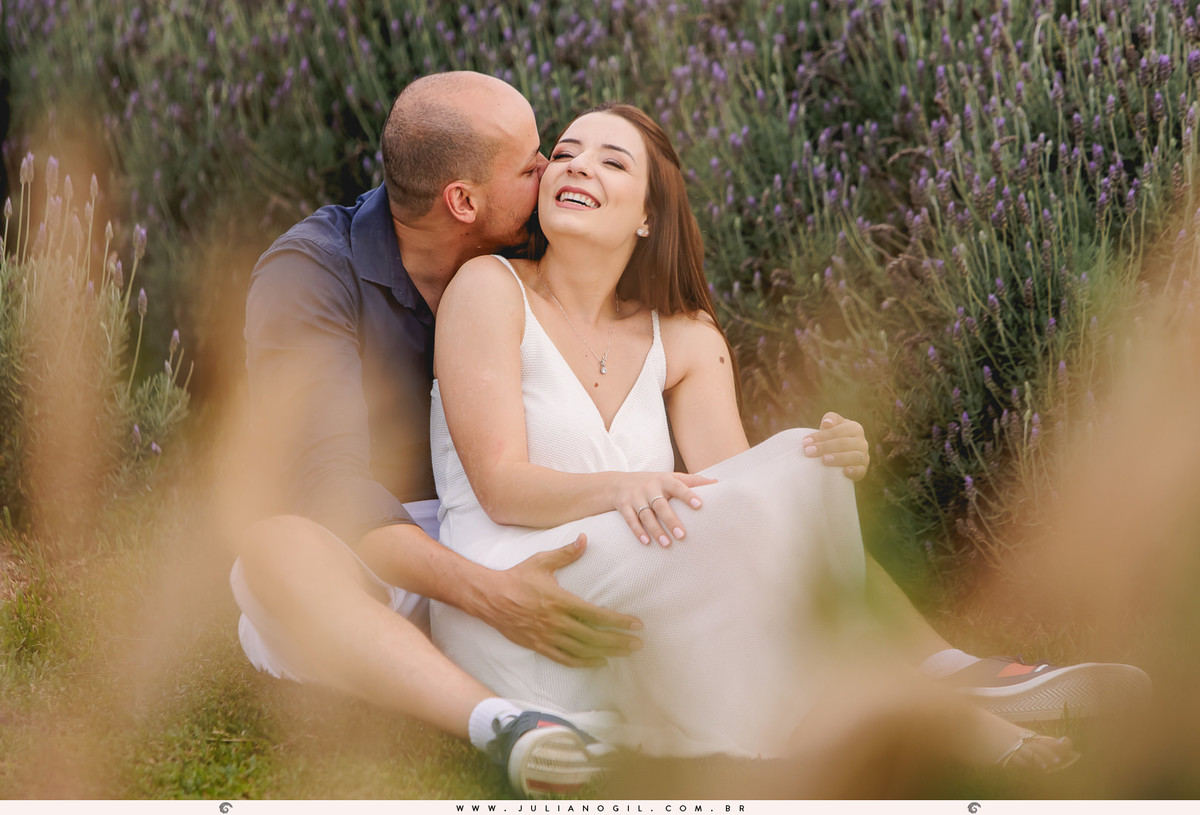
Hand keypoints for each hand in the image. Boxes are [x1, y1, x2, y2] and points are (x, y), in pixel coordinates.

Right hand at [475, 535, 643, 667]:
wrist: (490, 597)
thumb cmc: (517, 577)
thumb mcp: (542, 561)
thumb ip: (566, 553)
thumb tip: (584, 538)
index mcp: (560, 601)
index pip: (596, 615)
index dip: (618, 621)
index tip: (636, 624)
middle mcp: (556, 621)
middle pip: (594, 636)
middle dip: (618, 641)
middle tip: (638, 644)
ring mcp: (547, 636)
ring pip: (582, 650)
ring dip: (606, 652)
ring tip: (624, 654)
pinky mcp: (538, 646)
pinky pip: (565, 658)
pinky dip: (583, 663)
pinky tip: (598, 662)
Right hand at [609, 471, 715, 546]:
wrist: (616, 483)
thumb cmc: (652, 482)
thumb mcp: (669, 477)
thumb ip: (692, 481)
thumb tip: (717, 483)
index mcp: (664, 480)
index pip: (678, 486)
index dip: (688, 494)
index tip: (699, 505)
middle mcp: (649, 487)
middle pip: (661, 505)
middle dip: (671, 520)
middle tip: (682, 536)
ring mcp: (635, 497)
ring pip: (646, 515)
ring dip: (656, 530)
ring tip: (667, 544)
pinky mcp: (623, 506)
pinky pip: (630, 520)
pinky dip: (638, 531)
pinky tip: (647, 542)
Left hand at [802, 412, 869, 480]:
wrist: (840, 457)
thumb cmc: (832, 438)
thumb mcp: (831, 427)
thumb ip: (830, 420)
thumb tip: (827, 423)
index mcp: (854, 428)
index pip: (837, 431)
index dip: (821, 436)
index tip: (805, 442)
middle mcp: (862, 441)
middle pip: (843, 443)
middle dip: (825, 447)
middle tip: (809, 452)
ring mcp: (864, 456)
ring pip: (854, 456)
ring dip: (838, 458)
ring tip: (824, 460)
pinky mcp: (863, 470)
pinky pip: (861, 470)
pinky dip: (854, 471)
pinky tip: (844, 472)